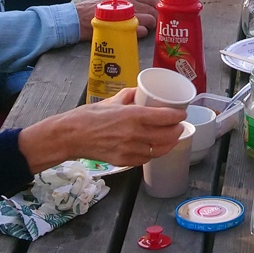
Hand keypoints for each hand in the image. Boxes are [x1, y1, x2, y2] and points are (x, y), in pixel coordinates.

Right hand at [16, 93, 189, 173]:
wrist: (71, 136)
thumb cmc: (88, 116)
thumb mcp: (110, 101)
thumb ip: (127, 96)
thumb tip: (139, 91)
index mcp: (132, 115)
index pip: (165, 117)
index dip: (178, 116)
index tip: (182, 114)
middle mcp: (134, 134)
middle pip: (167, 135)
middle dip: (177, 130)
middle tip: (179, 125)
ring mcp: (130, 149)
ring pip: (159, 149)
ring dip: (169, 143)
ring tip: (172, 137)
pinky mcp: (124, 161)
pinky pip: (146, 158)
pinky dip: (154, 153)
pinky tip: (156, 147)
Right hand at [77, 0, 154, 35]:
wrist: (81, 17)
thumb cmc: (99, 12)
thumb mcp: (116, 2)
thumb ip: (130, 5)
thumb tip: (147, 12)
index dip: (158, 6)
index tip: (160, 13)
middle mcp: (128, 1)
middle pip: (152, 9)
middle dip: (156, 18)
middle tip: (155, 25)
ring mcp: (125, 12)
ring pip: (148, 19)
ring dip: (151, 26)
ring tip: (147, 29)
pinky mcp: (122, 23)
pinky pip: (139, 28)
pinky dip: (143, 32)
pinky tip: (140, 33)